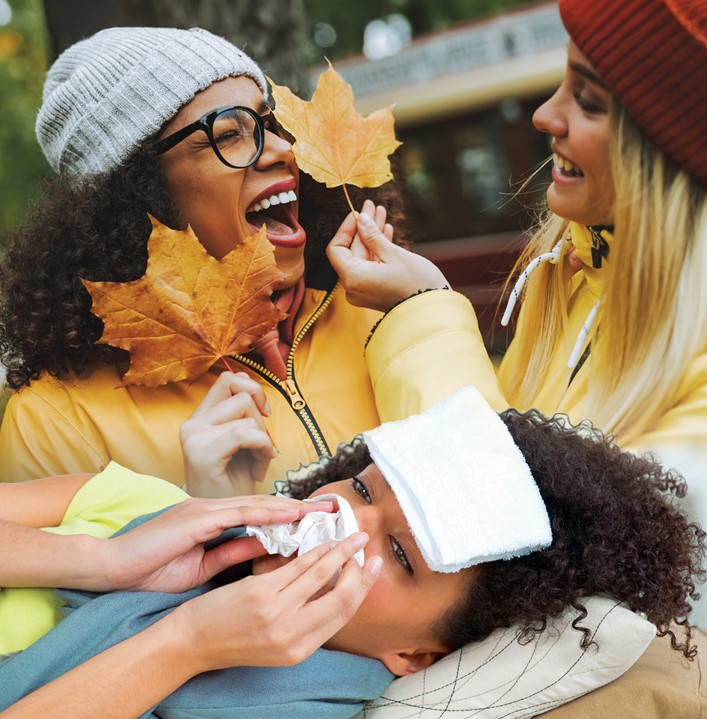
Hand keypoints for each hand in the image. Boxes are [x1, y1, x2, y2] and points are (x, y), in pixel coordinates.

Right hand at [103, 494, 334, 592]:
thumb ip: (233, 551)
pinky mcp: (197, 516)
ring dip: (291, 507)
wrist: (112, 567)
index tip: (318, 521)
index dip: (290, 516)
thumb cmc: (152, 568)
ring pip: (258, 504)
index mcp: (214, 517)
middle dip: (300, 507)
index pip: (261, 514)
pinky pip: (239, 512)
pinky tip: (289, 514)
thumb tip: (264, 547)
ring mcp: (205, 507)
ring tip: (320, 509)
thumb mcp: (203, 564)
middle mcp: (213, 506)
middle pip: (266, 504)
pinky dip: (267, 513)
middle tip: (332, 508)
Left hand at [172, 532, 382, 671]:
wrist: (192, 643)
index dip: (362, 590)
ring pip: (322, 576)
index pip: (342, 616)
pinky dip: (315, 551)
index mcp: (300, 649)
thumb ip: (302, 623)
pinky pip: (298, 566)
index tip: (372, 571)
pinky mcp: (261, 593)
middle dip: (360, 572)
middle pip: (342, 598)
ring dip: (342, 553)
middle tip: (369, 552)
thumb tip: (328, 594)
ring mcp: (277, 612)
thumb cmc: (231, 639)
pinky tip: (323, 541)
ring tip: (354, 538)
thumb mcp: (276, 645)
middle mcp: (293, 634)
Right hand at [181, 372, 275, 496]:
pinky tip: (259, 469)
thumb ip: (241, 413)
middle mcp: (192, 424)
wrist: (220, 524)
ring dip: (264, 438)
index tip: (264, 413)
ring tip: (258, 462)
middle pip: (242, 393)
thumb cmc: (232, 484)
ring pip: (247, 413)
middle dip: (262, 418)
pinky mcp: (202, 454)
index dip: (253, 388)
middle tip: (262, 446)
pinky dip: (263, 448)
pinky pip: (245, 433)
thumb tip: (250, 381)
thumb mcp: (240, 442)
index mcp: (200, 418)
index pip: (229, 379)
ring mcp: (194, 438)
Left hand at [327, 202, 448, 311]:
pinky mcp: (375, 291)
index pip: (336, 249)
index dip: (346, 229)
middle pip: (352, 251)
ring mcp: (364, 290)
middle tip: (372, 206)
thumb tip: (360, 219)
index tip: (357, 213)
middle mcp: (354, 287)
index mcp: (353, 278)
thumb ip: (372, 235)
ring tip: (381, 214)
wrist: (434, 310)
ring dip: (372, 236)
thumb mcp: (392, 254)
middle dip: (363, 228)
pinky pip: (372, 267)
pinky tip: (386, 232)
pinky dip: (378, 251)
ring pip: (364, 257)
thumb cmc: (416, 283)